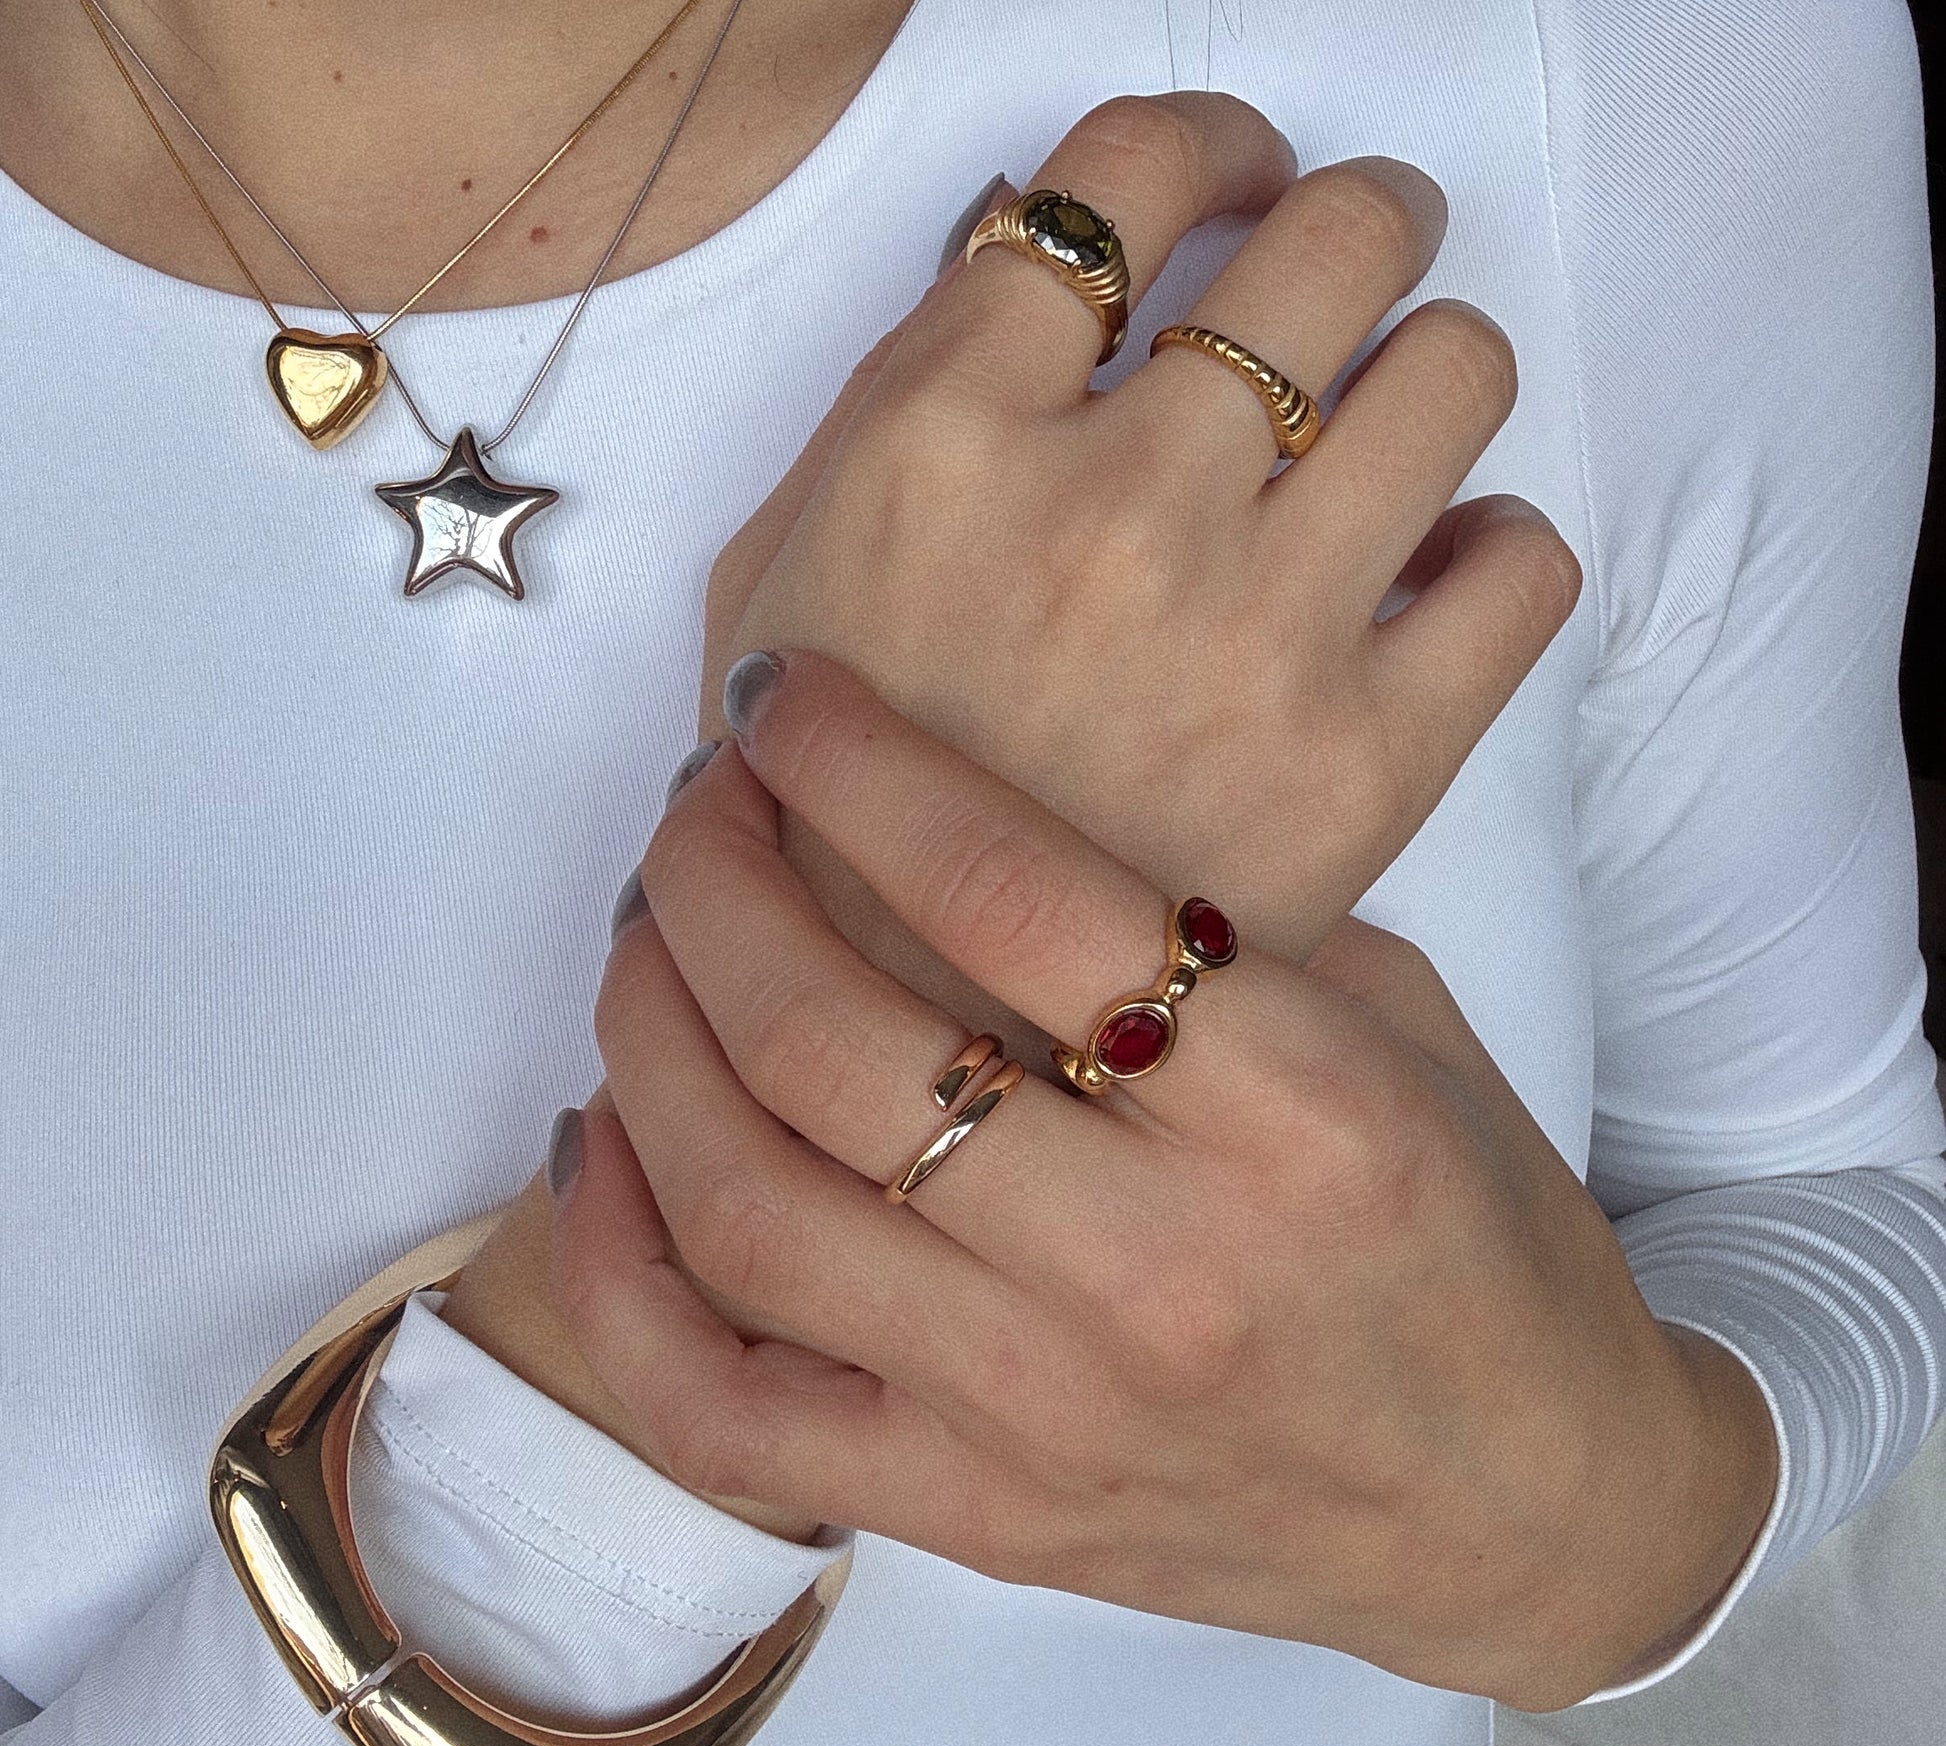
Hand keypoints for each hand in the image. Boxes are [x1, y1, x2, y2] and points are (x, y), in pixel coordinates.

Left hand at [566, 653, 1778, 1709]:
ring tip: (645, 936)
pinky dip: (619, 1275)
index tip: (785, 699)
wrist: (1529, 1512)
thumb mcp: (1404, 1033)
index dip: (859, 764)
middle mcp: (1159, 1269)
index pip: (1015, 896)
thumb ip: (1214, 928)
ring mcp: (1046, 1415)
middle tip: (696, 806)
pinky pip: (723, 1412)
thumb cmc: (1485, 1243)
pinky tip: (598, 1147)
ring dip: (647, 1035)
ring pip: (749, 1208)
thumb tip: (978, 817)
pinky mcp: (980, 1517)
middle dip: (716, 881)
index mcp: (1302, 1115)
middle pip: (835, 1042)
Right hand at [699, 94, 1580, 992]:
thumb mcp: (770, 581)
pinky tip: (1430, 580)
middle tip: (1346, 267)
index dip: (1210, 142)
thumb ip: (882, 403)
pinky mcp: (1368, 760)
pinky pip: (1525, 565)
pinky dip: (1496, 549)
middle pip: (1331, 236)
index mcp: (942, 445)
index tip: (1237, 177)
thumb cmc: (834, 815)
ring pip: (1456, 368)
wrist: (920, 1041)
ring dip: (1436, 363)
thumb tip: (1023, 247)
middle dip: (1357, 221)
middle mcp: (1111, 510)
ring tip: (1394, 418)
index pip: (1125, 173)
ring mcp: (1253, 634)